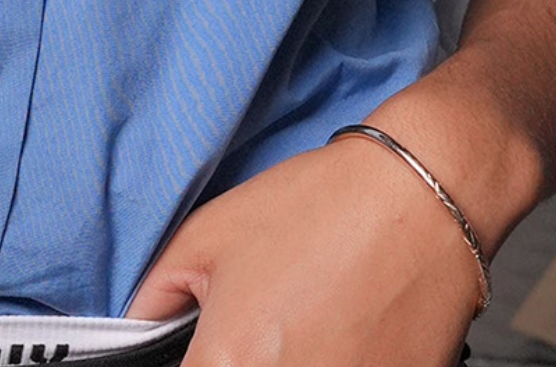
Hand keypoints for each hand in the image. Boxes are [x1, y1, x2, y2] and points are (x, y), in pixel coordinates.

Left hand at [126, 134, 479, 366]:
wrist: (418, 204)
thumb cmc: (319, 209)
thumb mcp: (208, 235)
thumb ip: (158, 297)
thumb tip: (137, 331)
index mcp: (225, 364)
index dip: (194, 364)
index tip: (205, 351)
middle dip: (237, 361)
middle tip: (260, 332)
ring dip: (284, 363)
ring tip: (305, 329)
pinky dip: (332, 364)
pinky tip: (341, 338)